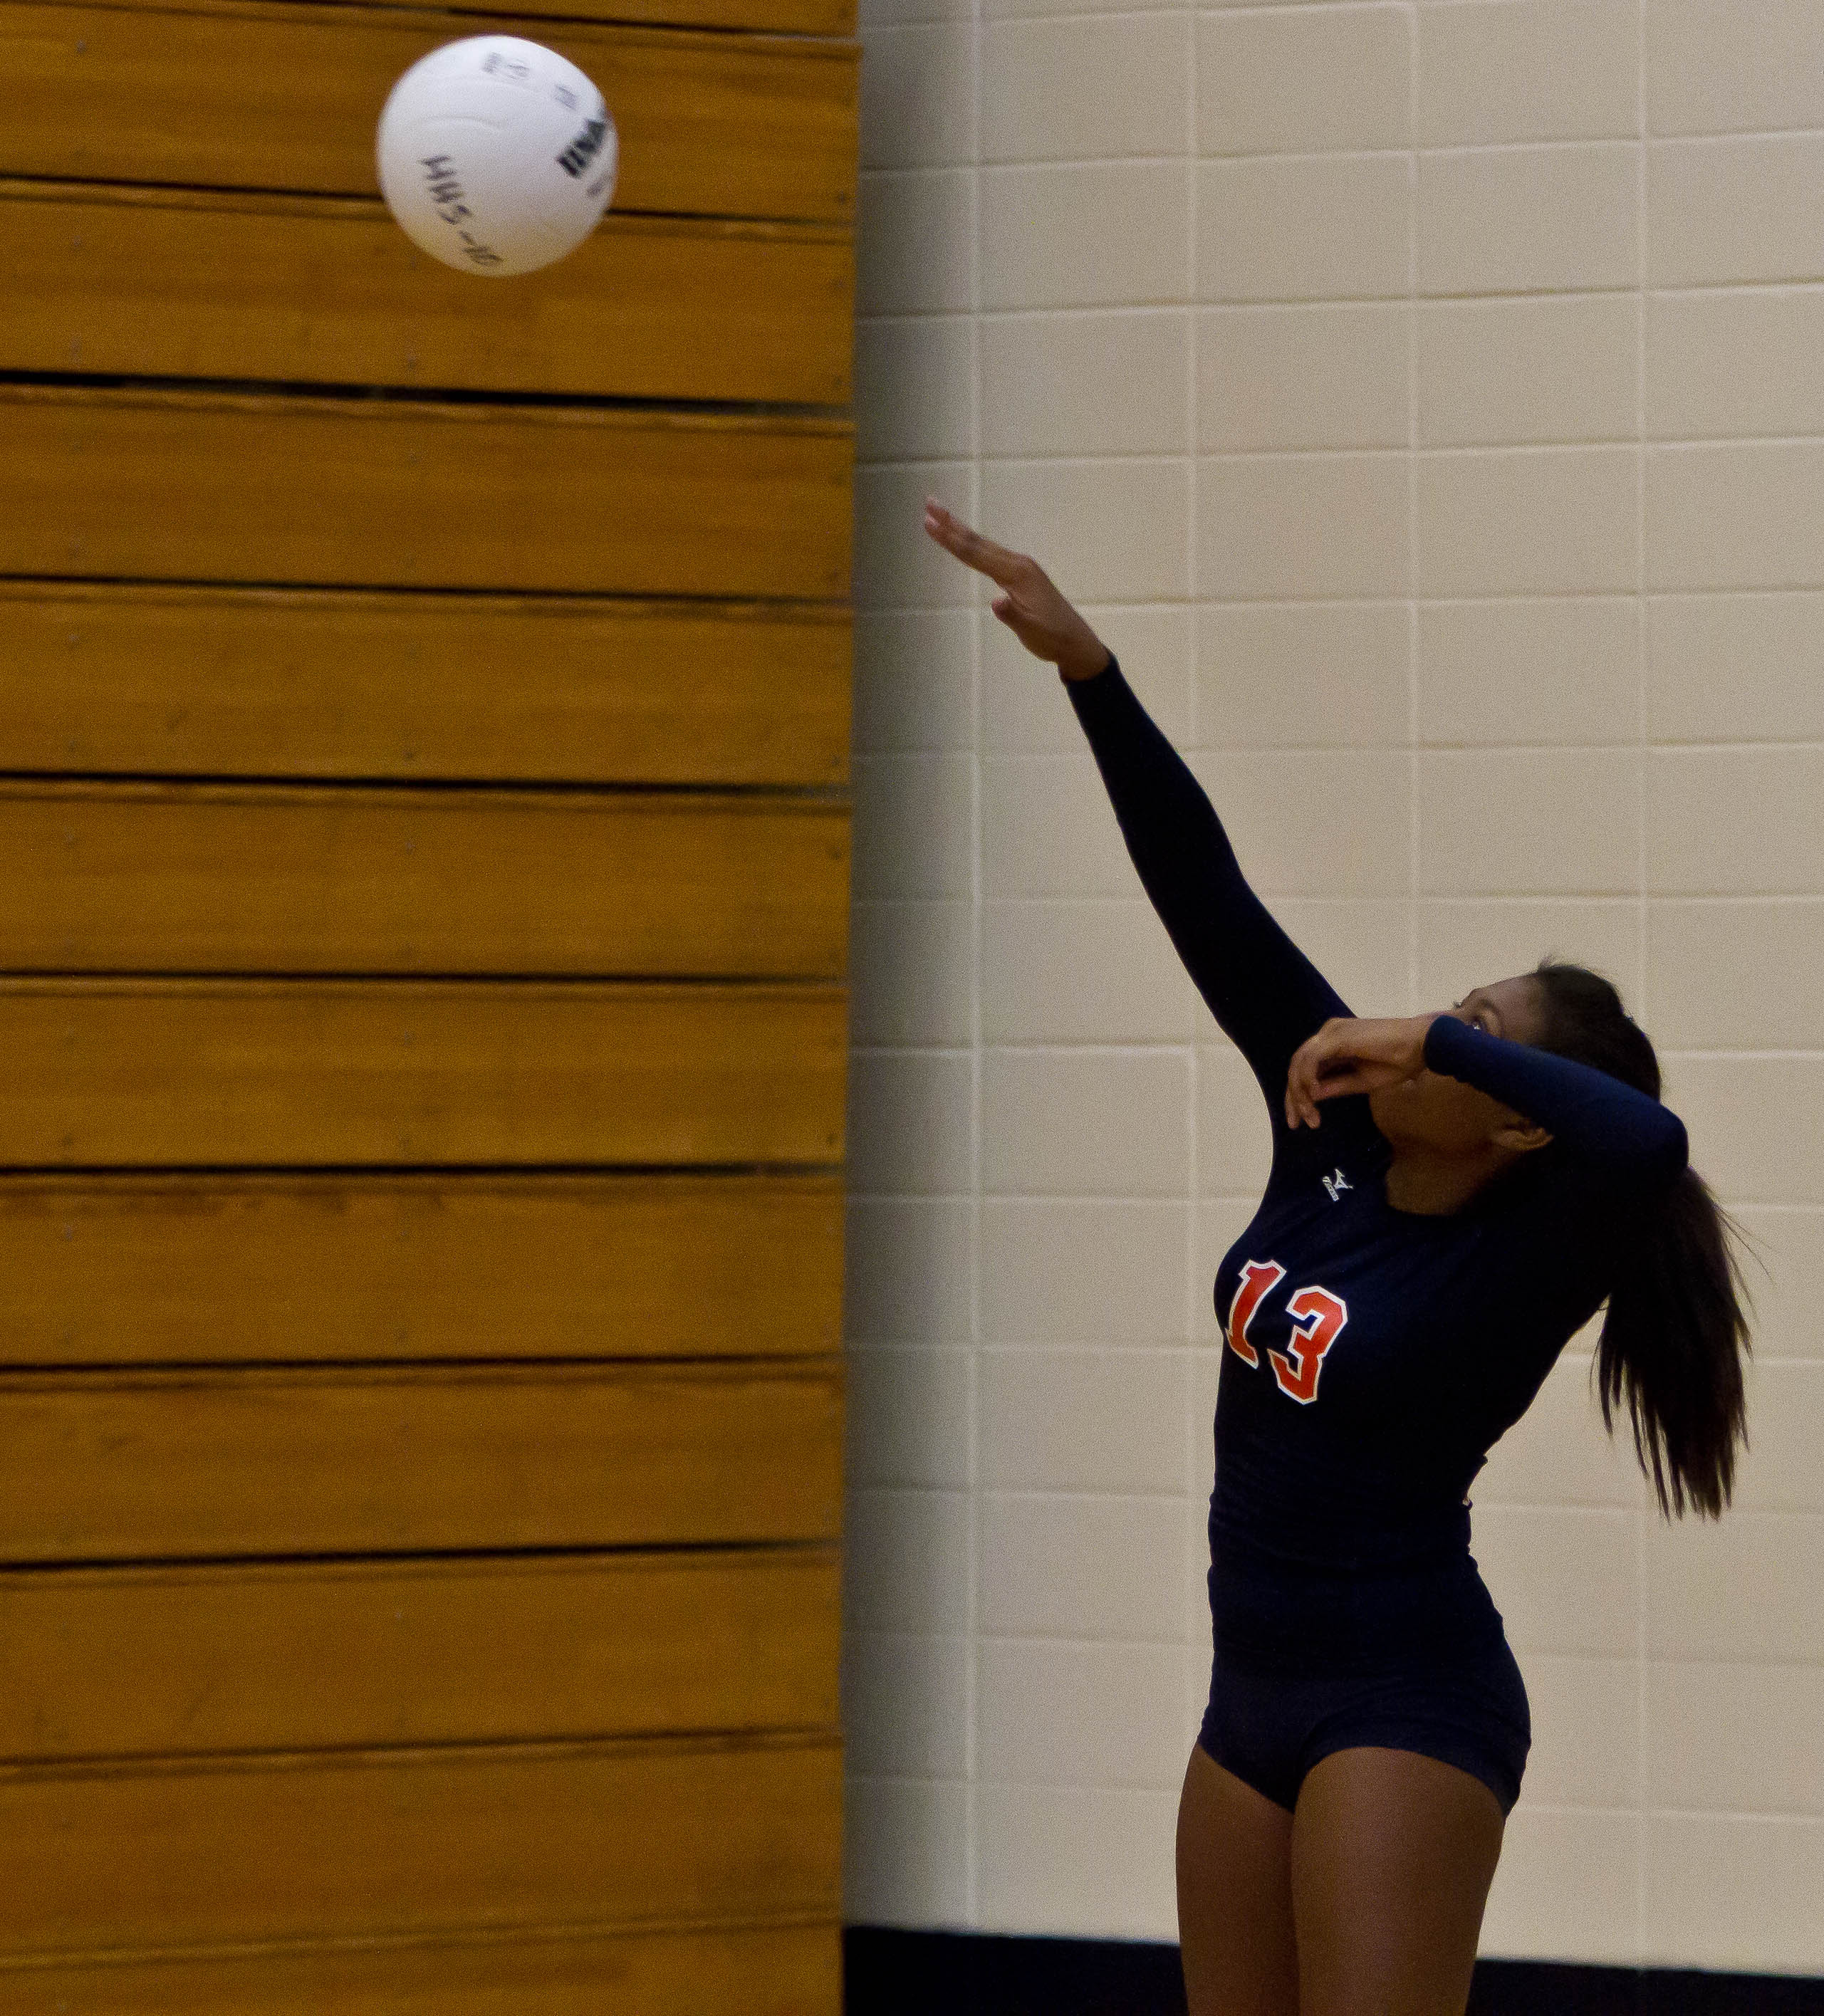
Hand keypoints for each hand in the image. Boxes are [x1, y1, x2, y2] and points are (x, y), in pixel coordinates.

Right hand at [922, 500, 1110, 681]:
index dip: (951, 540)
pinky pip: (992, 554)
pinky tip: (968, 542)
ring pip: (985, 545)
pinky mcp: (1022, 574)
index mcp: (1018, 575)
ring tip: (941, 516)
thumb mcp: (1031, 632)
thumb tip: (995, 602)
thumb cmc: (1052, 639)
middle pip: (979, 542)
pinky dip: (975, 545)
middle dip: (952, 524)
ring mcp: (1021, 567)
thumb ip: (1012, 616)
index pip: (977, 555)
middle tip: (929, 503)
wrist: (1075, 642)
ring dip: (961, 531)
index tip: (930, 523)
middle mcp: (1019, 564)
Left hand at [1284, 1015, 1439, 1129]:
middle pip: (1297, 1066)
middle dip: (1294, 1097)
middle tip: (1296, 1123)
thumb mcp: (1361, 1081)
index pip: (1306, 1069)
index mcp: (1334, 1044)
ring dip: (1300, 1092)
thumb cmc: (1398, 1063)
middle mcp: (1328, 1034)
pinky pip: (1311, 1059)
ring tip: (1310, 1115)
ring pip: (1300, 1063)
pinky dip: (1308, 1078)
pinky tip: (1315, 1096)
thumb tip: (1311, 1097)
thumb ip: (1335, 1086)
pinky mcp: (1336, 1036)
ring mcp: (1331, 1032)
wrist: (1422, 1045)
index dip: (1298, 1095)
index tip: (1300, 1121)